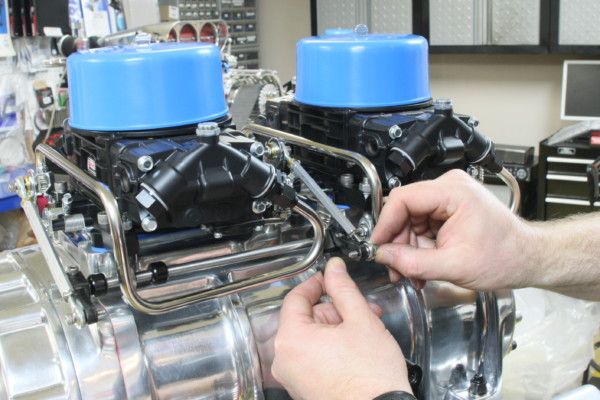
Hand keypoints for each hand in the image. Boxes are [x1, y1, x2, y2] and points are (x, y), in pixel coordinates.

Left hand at [272, 257, 411, 399]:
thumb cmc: (370, 378)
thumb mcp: (360, 320)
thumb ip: (343, 288)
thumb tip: (334, 269)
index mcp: (291, 339)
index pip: (296, 298)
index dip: (316, 284)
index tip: (328, 278)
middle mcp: (285, 360)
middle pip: (306, 319)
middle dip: (335, 311)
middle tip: (360, 309)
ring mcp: (293, 377)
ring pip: (312, 339)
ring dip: (337, 329)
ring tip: (364, 330)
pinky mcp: (304, 389)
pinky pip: (313, 358)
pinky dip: (332, 348)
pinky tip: (355, 348)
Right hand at [371, 169, 534, 291]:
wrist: (528, 258)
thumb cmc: (506, 256)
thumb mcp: (453, 266)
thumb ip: (412, 262)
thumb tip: (383, 256)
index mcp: (453, 191)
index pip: (402, 199)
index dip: (385, 224)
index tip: (377, 245)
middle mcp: (449, 187)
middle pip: (404, 211)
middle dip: (398, 242)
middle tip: (395, 266)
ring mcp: (448, 197)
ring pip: (410, 221)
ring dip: (408, 248)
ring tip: (412, 272)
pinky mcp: (448, 208)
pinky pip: (421, 225)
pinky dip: (418, 247)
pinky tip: (422, 265)